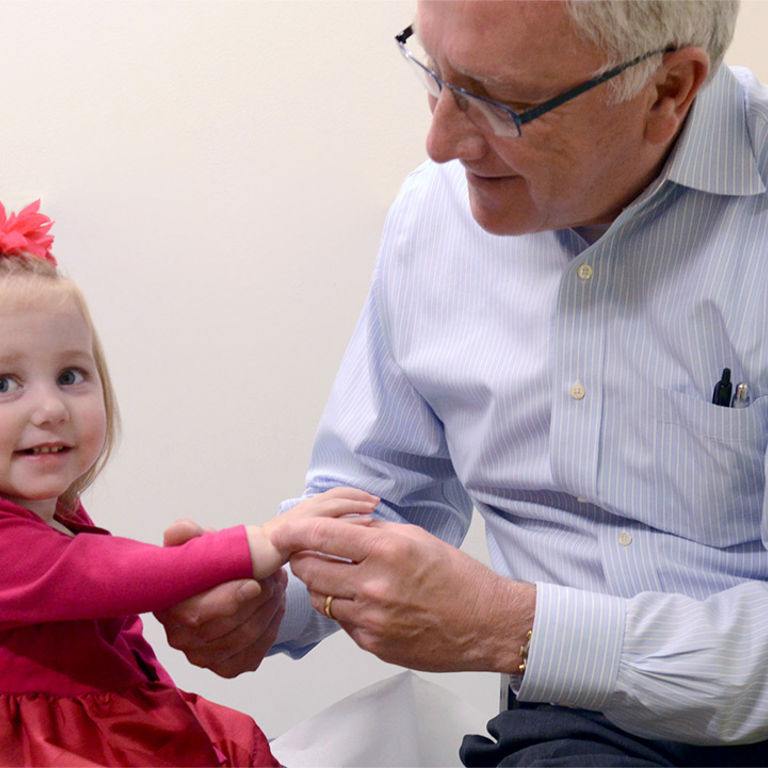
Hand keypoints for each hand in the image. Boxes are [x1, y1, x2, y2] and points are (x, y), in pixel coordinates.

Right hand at [154, 519, 286, 677]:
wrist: (228, 583)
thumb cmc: (210, 564)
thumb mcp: (198, 543)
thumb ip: (187, 534)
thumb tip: (181, 530)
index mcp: (167, 606)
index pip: (196, 614)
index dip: (228, 600)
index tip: (255, 582)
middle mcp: (178, 638)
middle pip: (225, 629)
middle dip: (258, 601)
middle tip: (275, 578)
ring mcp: (201, 657)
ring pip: (244, 639)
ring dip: (269, 610)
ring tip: (278, 587)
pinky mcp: (225, 667)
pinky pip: (254, 653)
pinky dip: (271, 628)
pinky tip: (274, 607)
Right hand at [249, 487, 378, 577]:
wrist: (246, 555)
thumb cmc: (267, 553)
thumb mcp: (296, 543)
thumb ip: (311, 539)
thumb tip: (328, 545)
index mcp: (304, 512)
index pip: (331, 496)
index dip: (351, 496)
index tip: (368, 499)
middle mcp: (304, 510)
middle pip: (335, 495)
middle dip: (357, 496)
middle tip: (375, 500)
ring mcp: (301, 518)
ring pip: (333, 504)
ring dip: (355, 504)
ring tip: (372, 508)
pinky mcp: (298, 529)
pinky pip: (326, 522)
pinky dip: (347, 521)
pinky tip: (360, 526)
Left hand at [272, 517, 535, 672]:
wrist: (486, 624)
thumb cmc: (458, 578)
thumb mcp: (416, 537)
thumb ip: (374, 531)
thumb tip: (341, 526)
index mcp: (386, 552)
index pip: (322, 536)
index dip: (295, 532)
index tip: (284, 529)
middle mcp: (374, 586)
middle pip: (309, 571)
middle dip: (303, 558)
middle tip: (310, 552)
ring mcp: (372, 620)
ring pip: (321, 599)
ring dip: (323, 584)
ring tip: (343, 575)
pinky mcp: (373, 645)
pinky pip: (342, 622)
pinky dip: (345, 608)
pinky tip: (366, 600)